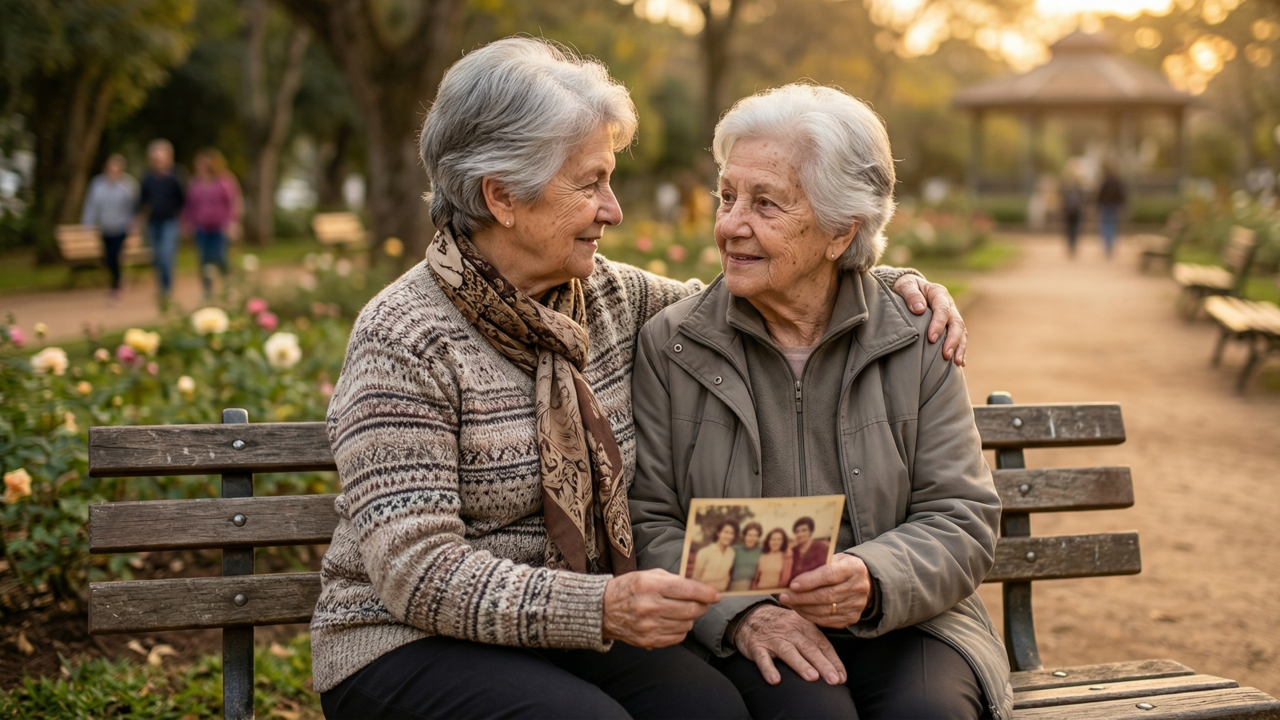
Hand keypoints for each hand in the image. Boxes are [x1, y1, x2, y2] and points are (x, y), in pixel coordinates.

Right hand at [602, 569, 718, 648]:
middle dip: (701, 606)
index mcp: (650, 586)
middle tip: (702, 602)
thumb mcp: (648, 575)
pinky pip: (677, 637)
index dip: (705, 593)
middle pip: (690, 610)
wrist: (603, 610)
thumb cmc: (629, 588)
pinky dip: (680, 629)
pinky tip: (673, 621)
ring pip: (686, 625)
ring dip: (690, 618)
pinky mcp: (648, 640)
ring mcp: (649, 626)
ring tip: (682, 611)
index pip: (686, 590)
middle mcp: (649, 607)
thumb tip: (699, 586)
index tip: (716, 594)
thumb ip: (673, 580)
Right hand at [733, 605, 845, 685]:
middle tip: (833, 679)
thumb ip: (816, 644)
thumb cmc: (780, 627)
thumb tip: (838, 670)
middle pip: (808, 647)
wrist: (749, 616)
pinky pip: (762, 658)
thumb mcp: (799, 628)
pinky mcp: (756, 646)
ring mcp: (772, 638)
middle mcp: (789, 630)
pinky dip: (768, 668)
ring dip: (801, 664)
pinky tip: (775, 680)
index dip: (833, 660)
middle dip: (822, 664)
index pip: (821, 643)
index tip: (842, 677)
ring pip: (788, 651)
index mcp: (803, 625)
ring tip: (812, 677)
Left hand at [778, 553, 871, 628]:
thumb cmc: (841, 567)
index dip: (809, 581)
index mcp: (853, 567)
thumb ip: (817, 564)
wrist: (863, 581)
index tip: (792, 585)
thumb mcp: (834, 559)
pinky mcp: (852, 618)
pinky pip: (827, 620)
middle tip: (784, 597)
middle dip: (801, 597)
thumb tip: (792, 573)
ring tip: (789, 603)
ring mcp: (856, 605)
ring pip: (825, 610)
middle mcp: (858, 587)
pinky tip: (800, 610)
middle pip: (826, 595)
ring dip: (803, 608)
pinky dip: (811, 616)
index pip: (829, 575)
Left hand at [892, 274, 967, 366]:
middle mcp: (948, 305)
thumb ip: (911, 295)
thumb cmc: (905, 287)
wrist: (908, 287)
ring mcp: (951, 316)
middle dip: (953, 340)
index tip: (931, 338)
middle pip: (956, 322)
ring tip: (957, 362)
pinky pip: (959, 338)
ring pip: (961, 332)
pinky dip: (960, 350)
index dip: (938, 324)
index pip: (942, 309)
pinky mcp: (949, 326)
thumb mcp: (905, 285)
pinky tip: (959, 364)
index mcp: (938, 293)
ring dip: (960, 347)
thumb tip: (919, 309)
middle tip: (946, 355)